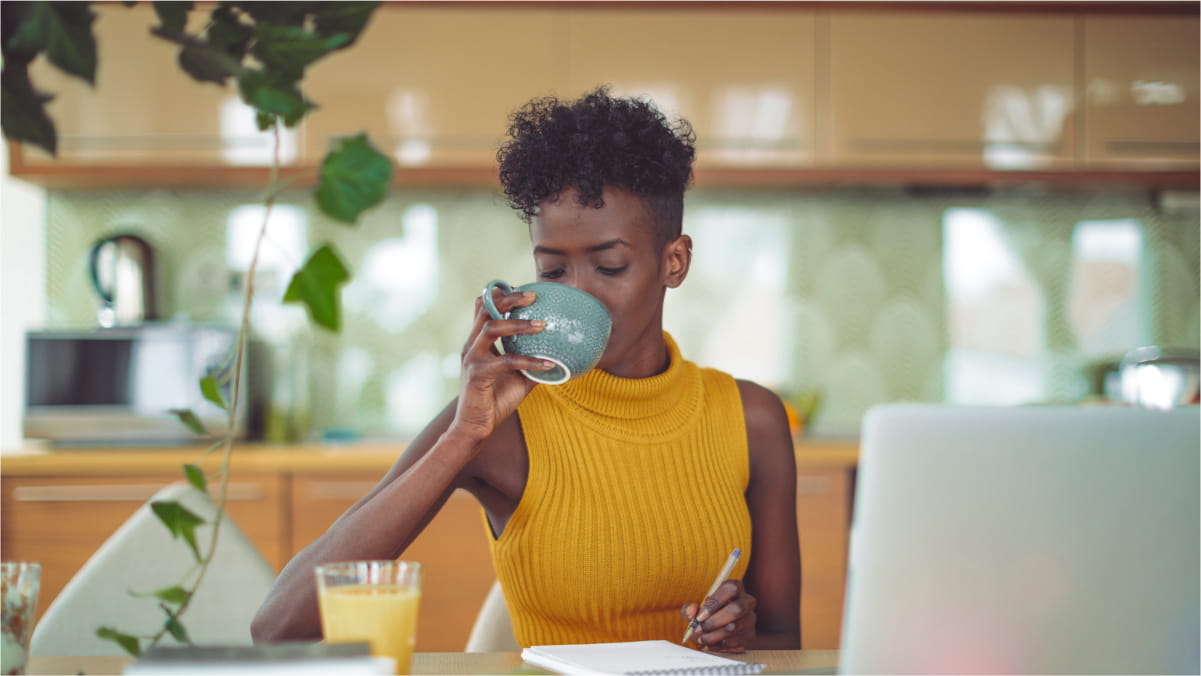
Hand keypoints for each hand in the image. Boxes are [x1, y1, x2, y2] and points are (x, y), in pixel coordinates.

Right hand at [452, 288, 552, 440]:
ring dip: (517, 324)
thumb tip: (562, 356)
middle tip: (533, 296)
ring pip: (491, 328)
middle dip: (508, 298)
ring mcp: (473, 358)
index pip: (483, 308)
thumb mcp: (518, 377)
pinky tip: (549, 365)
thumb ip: (533, 363)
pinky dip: (529, 362)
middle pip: (485, 309)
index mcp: (479, 342)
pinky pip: (506, 361)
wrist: (475, 427)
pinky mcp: (478, 374)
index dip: (500, 295)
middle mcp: (472, 345)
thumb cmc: (495, 400)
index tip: (524, 290)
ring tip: (541, 324)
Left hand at [680, 580, 757, 652]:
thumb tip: (692, 610)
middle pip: (736, 609)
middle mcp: (747, 601)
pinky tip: (711, 644)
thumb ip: (690, 609)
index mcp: (735, 588)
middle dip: (714, 621)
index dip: (715, 602)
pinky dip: (719, 645)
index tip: (701, 615)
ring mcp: (750, 619)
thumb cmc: (708, 616)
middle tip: (699, 629)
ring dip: (714, 635)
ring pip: (734, 627)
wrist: (722, 633)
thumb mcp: (697, 610)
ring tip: (702, 638)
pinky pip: (735, 641)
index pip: (730, 588)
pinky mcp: (750, 635)